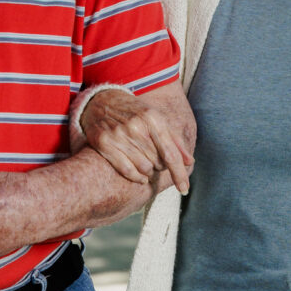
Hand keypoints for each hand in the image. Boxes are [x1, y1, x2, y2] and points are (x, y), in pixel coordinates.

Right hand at [75, 83, 195, 193]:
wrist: (100, 100)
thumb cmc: (134, 112)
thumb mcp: (157, 119)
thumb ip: (175, 140)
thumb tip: (190, 162)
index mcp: (153, 118)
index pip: (170, 153)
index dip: (179, 173)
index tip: (184, 189)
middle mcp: (136, 126)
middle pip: (158, 163)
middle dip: (161, 165)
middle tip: (155, 158)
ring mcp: (119, 135)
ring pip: (144, 168)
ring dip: (149, 171)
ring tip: (145, 162)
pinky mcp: (104, 143)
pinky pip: (127, 170)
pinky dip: (136, 177)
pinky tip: (140, 176)